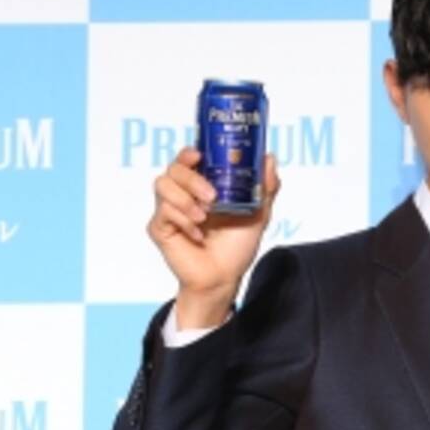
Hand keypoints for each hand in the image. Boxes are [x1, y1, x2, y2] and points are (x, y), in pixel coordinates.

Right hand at [147, 147, 279, 327]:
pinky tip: (198, 234)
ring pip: (162, 186)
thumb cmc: (237, 246)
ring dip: (185, 200)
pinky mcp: (160, 227)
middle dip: (192, 179)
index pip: (188, 159)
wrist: (224, 277)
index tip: (199, 155)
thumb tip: (269, 158)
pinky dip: (183, 221)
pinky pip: (163, 213)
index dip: (189, 152)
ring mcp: (169, 210)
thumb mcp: (258, 213)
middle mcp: (183, 194)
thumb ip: (264, 187)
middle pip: (173, 169)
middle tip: (212, 197)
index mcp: (203, 185)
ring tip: (204, 217)